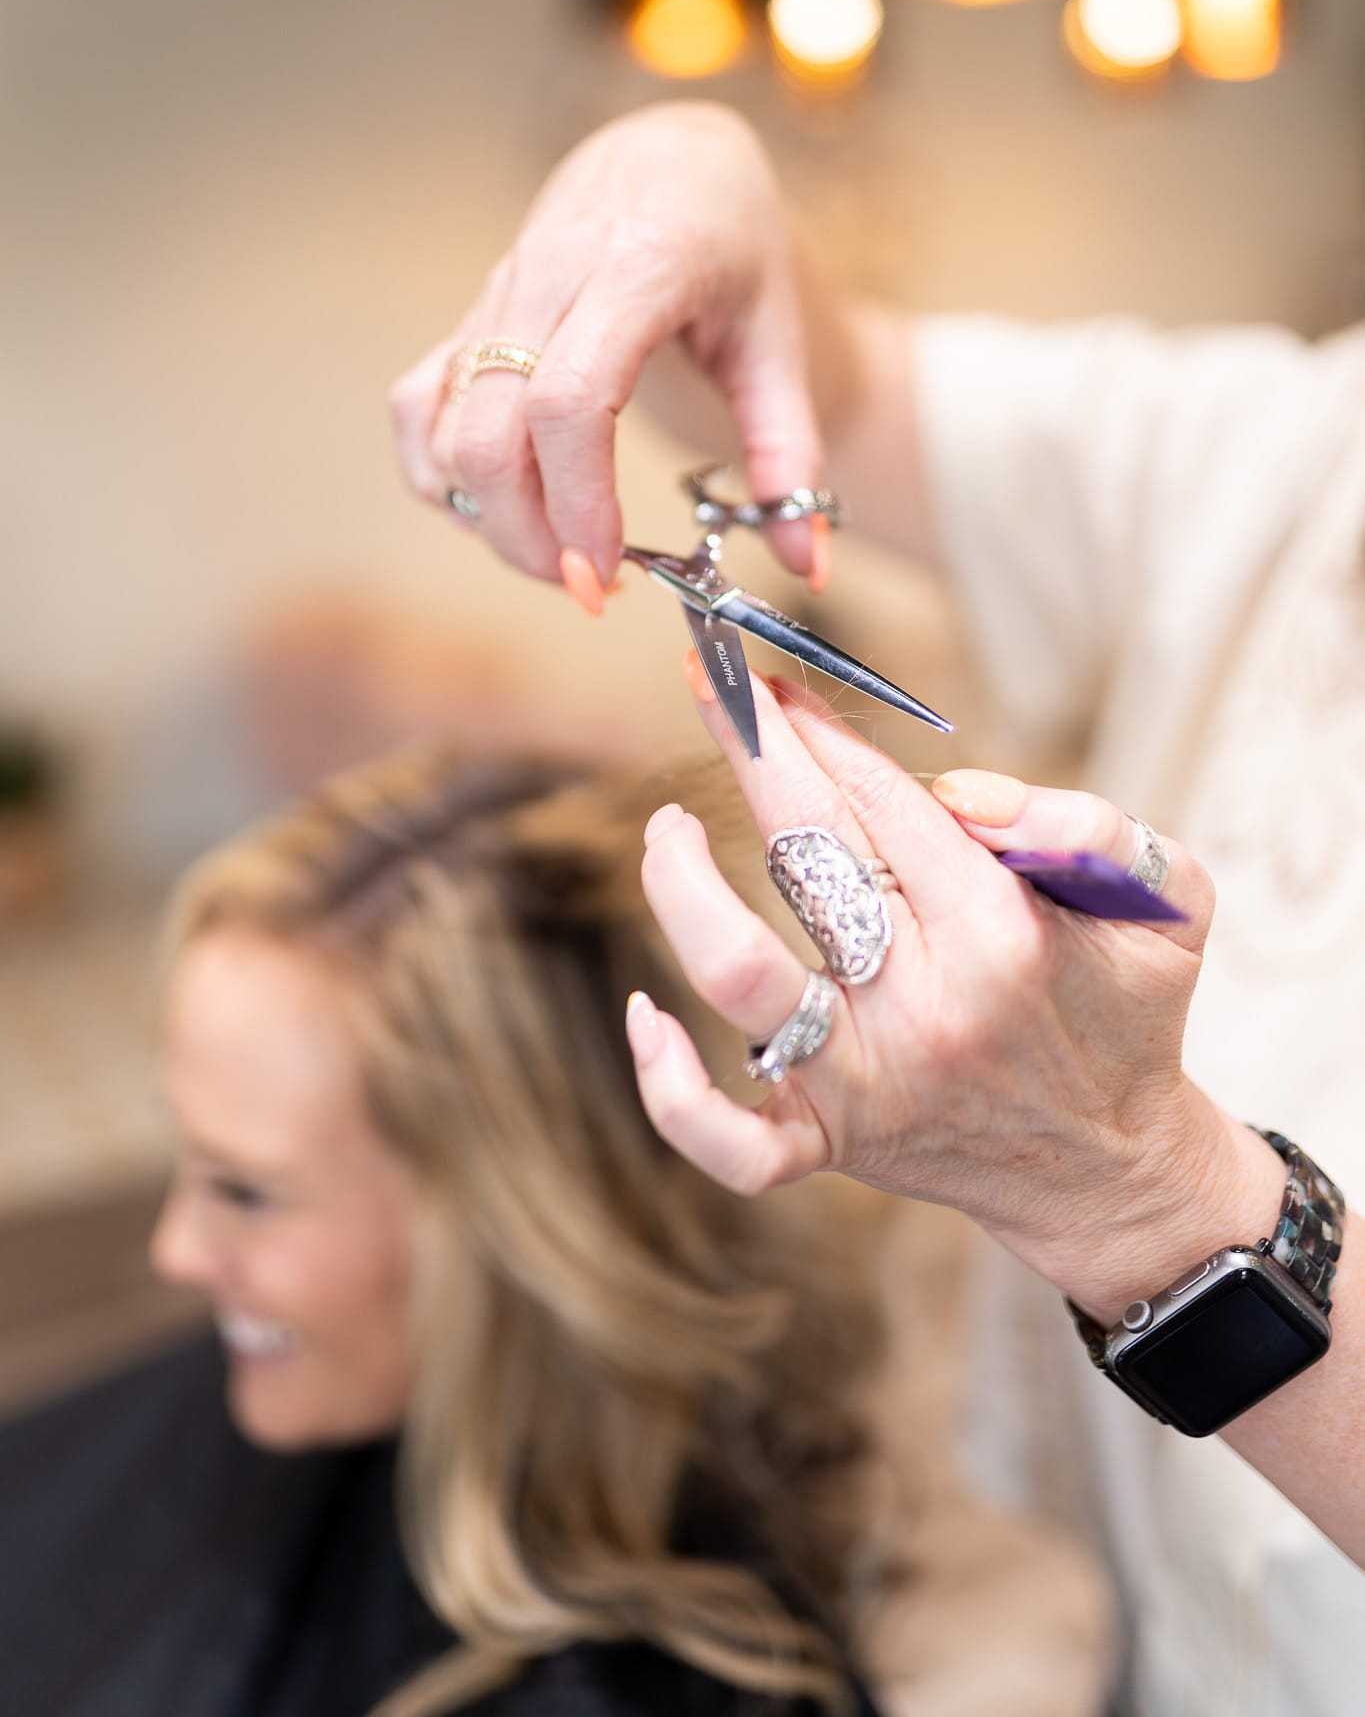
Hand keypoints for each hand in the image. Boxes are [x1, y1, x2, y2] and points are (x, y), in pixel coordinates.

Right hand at [389, 102, 833, 591]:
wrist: (670, 162)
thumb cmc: (732, 243)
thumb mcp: (781, 338)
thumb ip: (792, 450)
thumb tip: (810, 562)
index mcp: (638, 270)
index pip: (571, 400)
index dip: (576, 500)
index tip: (606, 573)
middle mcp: (549, 277)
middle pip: (491, 430)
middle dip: (525, 533)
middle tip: (589, 587)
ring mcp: (497, 295)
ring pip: (443, 424)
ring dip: (487, 512)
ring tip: (558, 552)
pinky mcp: (469, 316)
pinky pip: (419, 403)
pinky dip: (440, 471)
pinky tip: (498, 509)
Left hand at [628, 668, 1284, 1320]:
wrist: (1109, 1170)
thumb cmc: (1125, 1015)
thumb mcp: (1167, 902)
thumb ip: (1088, 824)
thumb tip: (961, 794)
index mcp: (1002, 936)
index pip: (884, 802)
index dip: (823, 732)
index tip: (781, 684)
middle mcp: (922, 1007)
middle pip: (806, 853)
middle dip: (753, 752)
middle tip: (710, 686)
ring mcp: (865, 1084)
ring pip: (736, 976)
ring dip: (682, 888)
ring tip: (666, 826)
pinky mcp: (829, 1145)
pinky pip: (727, 1138)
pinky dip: (670, 1085)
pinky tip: (642, 1012)